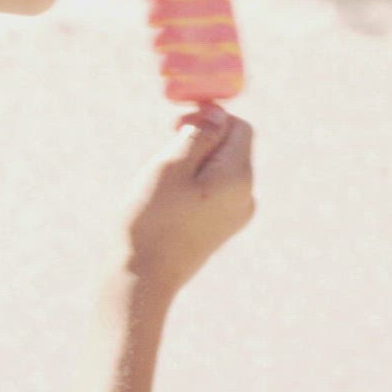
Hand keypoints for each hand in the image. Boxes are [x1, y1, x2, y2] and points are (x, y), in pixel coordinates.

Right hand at [121, 105, 255, 295]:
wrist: (143, 278)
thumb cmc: (152, 219)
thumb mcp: (171, 165)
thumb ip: (200, 134)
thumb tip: (219, 113)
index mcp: (239, 177)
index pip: (238, 127)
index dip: (210, 118)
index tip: (175, 125)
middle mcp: (247, 195)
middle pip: (233, 147)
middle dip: (202, 141)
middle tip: (166, 152)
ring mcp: (237, 215)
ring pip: (221, 168)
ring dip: (195, 163)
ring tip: (165, 183)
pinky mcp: (223, 228)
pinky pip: (215, 191)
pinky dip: (196, 184)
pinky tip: (170, 200)